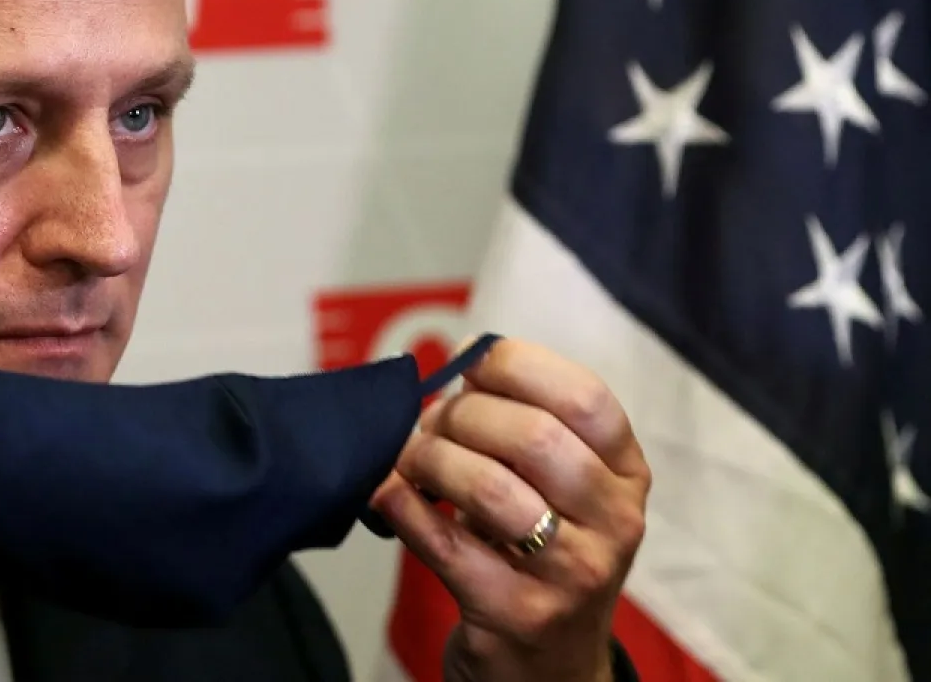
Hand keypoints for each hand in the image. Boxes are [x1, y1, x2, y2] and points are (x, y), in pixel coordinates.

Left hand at [369, 337, 649, 681]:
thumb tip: (458, 362)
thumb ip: (526, 425)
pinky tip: (388, 492)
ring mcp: (572, 574)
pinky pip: (444, 543)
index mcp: (627, 475)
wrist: (550, 668)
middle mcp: (614, 523)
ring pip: (488, 487)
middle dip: (462, 416)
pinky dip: (403, 506)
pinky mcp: (517, 613)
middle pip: (532, 436)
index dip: (517, 365)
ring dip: (430, 460)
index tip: (472, 363)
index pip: (585, 396)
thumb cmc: (542, 552)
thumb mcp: (560, 488)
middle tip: (432, 424)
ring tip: (412, 461)